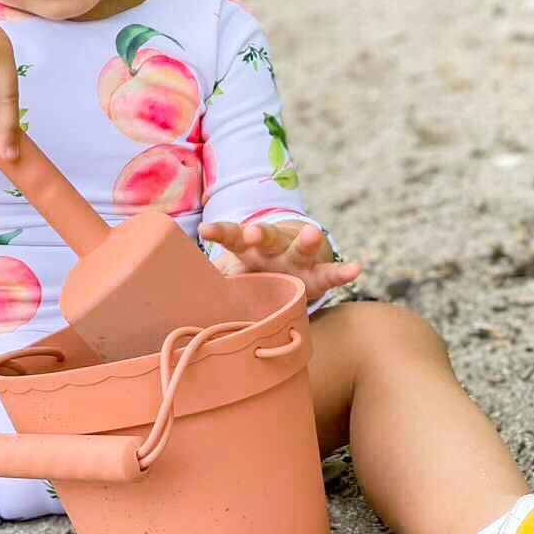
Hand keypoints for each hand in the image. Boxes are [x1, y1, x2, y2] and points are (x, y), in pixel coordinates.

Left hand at [198, 218, 360, 299]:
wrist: (290, 267)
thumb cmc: (253, 275)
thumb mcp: (232, 277)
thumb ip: (211, 285)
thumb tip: (175, 302)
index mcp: (248, 248)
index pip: (232, 237)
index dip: (220, 233)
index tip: (205, 231)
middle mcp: (274, 249)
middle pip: (268, 237)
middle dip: (261, 234)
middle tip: (254, 233)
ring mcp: (298, 258)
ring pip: (303, 248)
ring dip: (308, 241)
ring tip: (313, 234)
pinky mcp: (319, 274)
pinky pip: (332, 274)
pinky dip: (344, 273)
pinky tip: (357, 269)